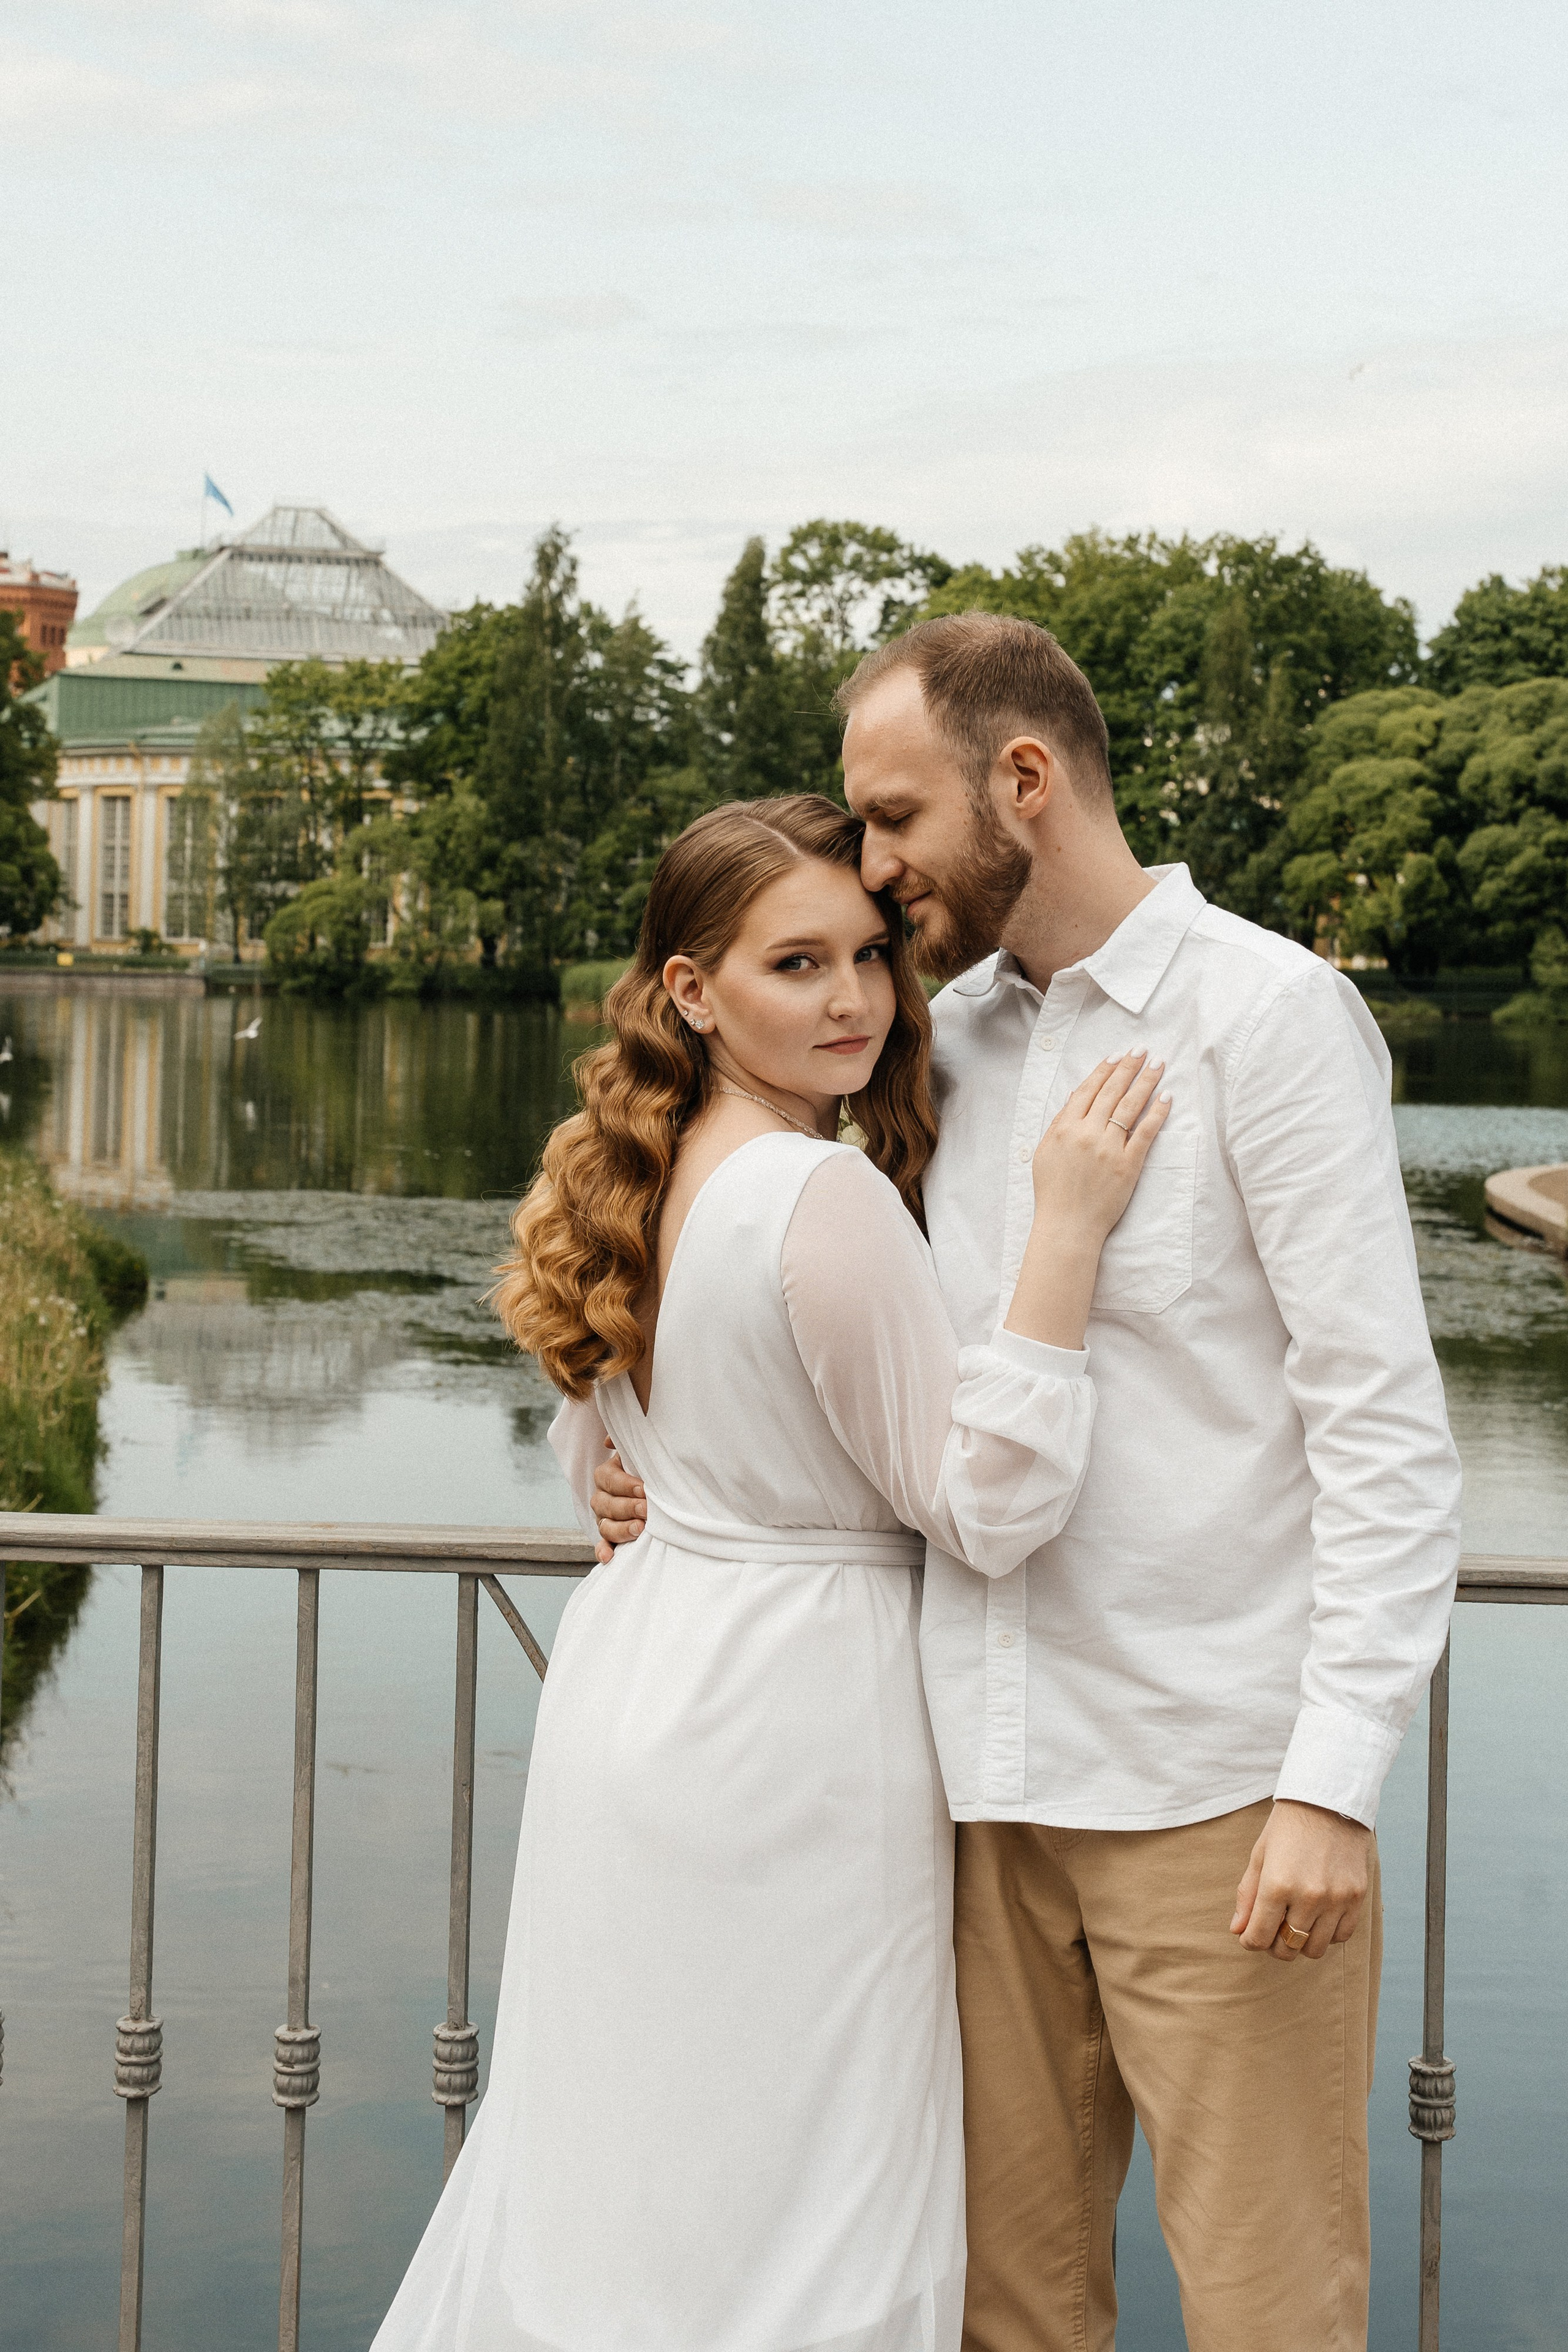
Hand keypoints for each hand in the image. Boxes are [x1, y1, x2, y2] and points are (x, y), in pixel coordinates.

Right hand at [589, 1439, 645, 1563]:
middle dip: (628, 1507)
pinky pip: (602, 1545)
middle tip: (647, 1509)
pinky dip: (603, 1551)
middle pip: (606, 1504)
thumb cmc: (648, 1468)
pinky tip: (608, 1557)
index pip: (609, 1479)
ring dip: (621, 1529)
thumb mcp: (640, 1452)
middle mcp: (601, 1497)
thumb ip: (628, 1442)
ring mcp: (604, 1519)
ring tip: (639, 1529)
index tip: (643, 1488)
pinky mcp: (610, 1537)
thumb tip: (608, 1442)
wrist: (656, 1489)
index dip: (625, 1485)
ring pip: (605, 1526)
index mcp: (606, 1475)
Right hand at [1030, 1052, 1169, 1243]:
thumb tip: (1075, 1096)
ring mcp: (1109, 1148)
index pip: (1088, 1090)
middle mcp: (1088, 1133)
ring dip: (1145, 1081)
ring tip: (1157, 1064)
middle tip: (1142, 1050)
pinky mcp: (1128, 1164)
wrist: (1068, 1225)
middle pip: (1112, 1092)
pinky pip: (1146, 1132)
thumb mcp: (1044, 1152)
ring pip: (1130, 1106)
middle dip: (1128, 1068)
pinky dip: (1157, 1113)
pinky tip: (1166, 1097)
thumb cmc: (1053, 1192)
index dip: (1104, 1071)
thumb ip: (1059, 1123)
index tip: (1116, 1056)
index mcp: (1065, 1128)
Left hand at [1230, 1799, 1371, 1960]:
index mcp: (1277, 1884)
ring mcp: (1336, 1899)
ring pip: (1315, 1949)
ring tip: (1294, 1923)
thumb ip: (1247, 1896)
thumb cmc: (1287, 1827)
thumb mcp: (1260, 1856)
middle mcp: (1308, 1896)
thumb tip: (1237, 1930)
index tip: (1249, 1936)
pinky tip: (1317, 1918)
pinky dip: (1326, 1934)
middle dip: (1274, 1945)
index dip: (1250, 1941)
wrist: (1328, 1801)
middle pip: (1287, 1948)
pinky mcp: (1356, 1897)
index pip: (1259, 1936)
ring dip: (1301, 1943)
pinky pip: (1341, 1936)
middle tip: (1272, 1931)